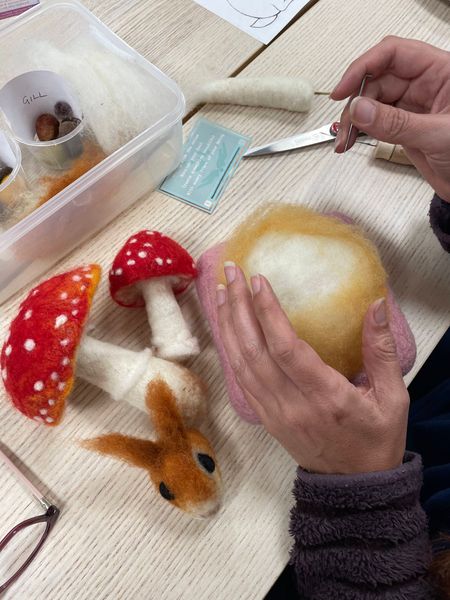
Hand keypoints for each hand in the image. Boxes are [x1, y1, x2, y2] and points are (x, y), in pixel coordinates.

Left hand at [216, 263, 409, 474]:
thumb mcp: (393, 398)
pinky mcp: (265, 418)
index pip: (287, 349)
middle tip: (230, 272)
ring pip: (240, 364)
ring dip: (228, 325)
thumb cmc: (375, 440)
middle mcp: (292, 405)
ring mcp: (274, 413)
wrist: (354, 487)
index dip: (268, 313)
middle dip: (238, 308)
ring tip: (220, 291)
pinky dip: (229, 350)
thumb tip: (376, 306)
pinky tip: (225, 327)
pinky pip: (240, 379)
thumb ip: (382, 351)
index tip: (257, 281)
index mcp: (326, 397)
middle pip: (254, 351)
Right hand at [332, 37, 449, 201]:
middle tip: (347, 124)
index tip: (345, 88)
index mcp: (441, 72)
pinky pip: (375, 121)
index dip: (365, 66)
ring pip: (372, 102)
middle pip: (378, 80)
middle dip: (356, 101)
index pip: (394, 54)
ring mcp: (413, 106)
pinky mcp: (404, 126)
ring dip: (353, 119)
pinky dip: (359, 130)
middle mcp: (425, 85)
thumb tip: (360, 109)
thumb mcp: (438, 135)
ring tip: (345, 139)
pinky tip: (351, 139)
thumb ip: (397, 123)